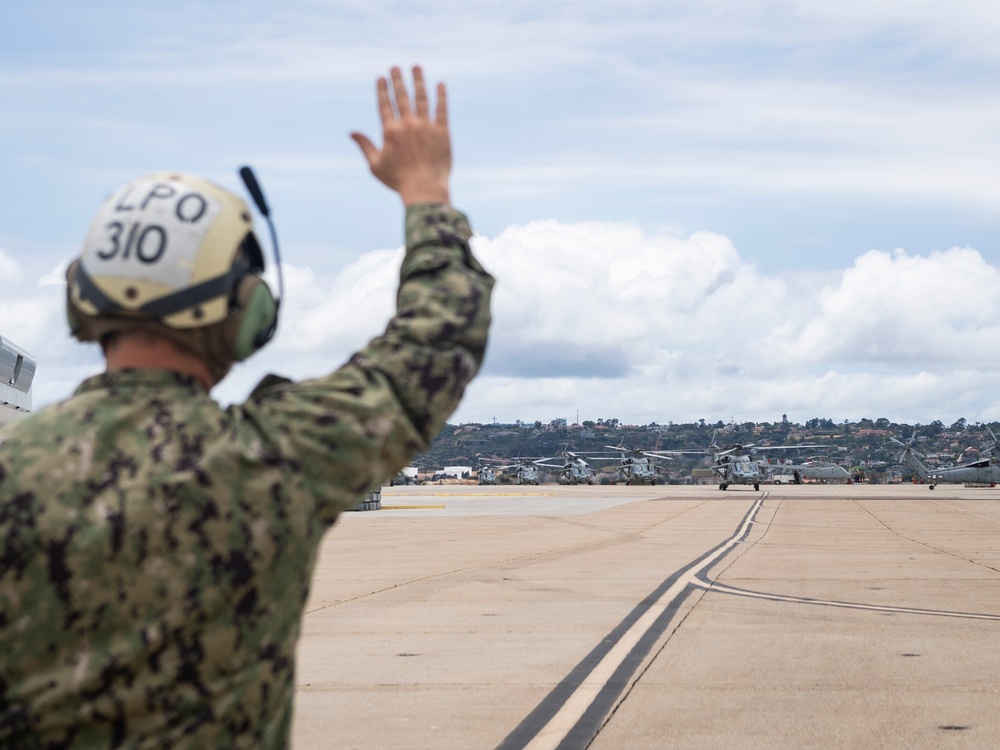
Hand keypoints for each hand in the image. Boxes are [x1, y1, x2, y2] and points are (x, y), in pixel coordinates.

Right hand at [351, 66, 451, 206]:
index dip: (382, 89)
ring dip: (418, 80)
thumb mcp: (376, 165)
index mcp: (390, 131)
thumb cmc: (398, 180)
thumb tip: (351, 133)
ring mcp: (426, 126)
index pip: (384, 104)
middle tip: (396, 67)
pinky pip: (442, 109)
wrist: (425, 189)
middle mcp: (407, 125)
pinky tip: (440, 84)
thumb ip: (365, 145)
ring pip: (421, 98)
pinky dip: (441, 96)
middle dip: (398, 79)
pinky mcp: (442, 132)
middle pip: (401, 96)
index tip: (381, 77)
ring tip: (416, 67)